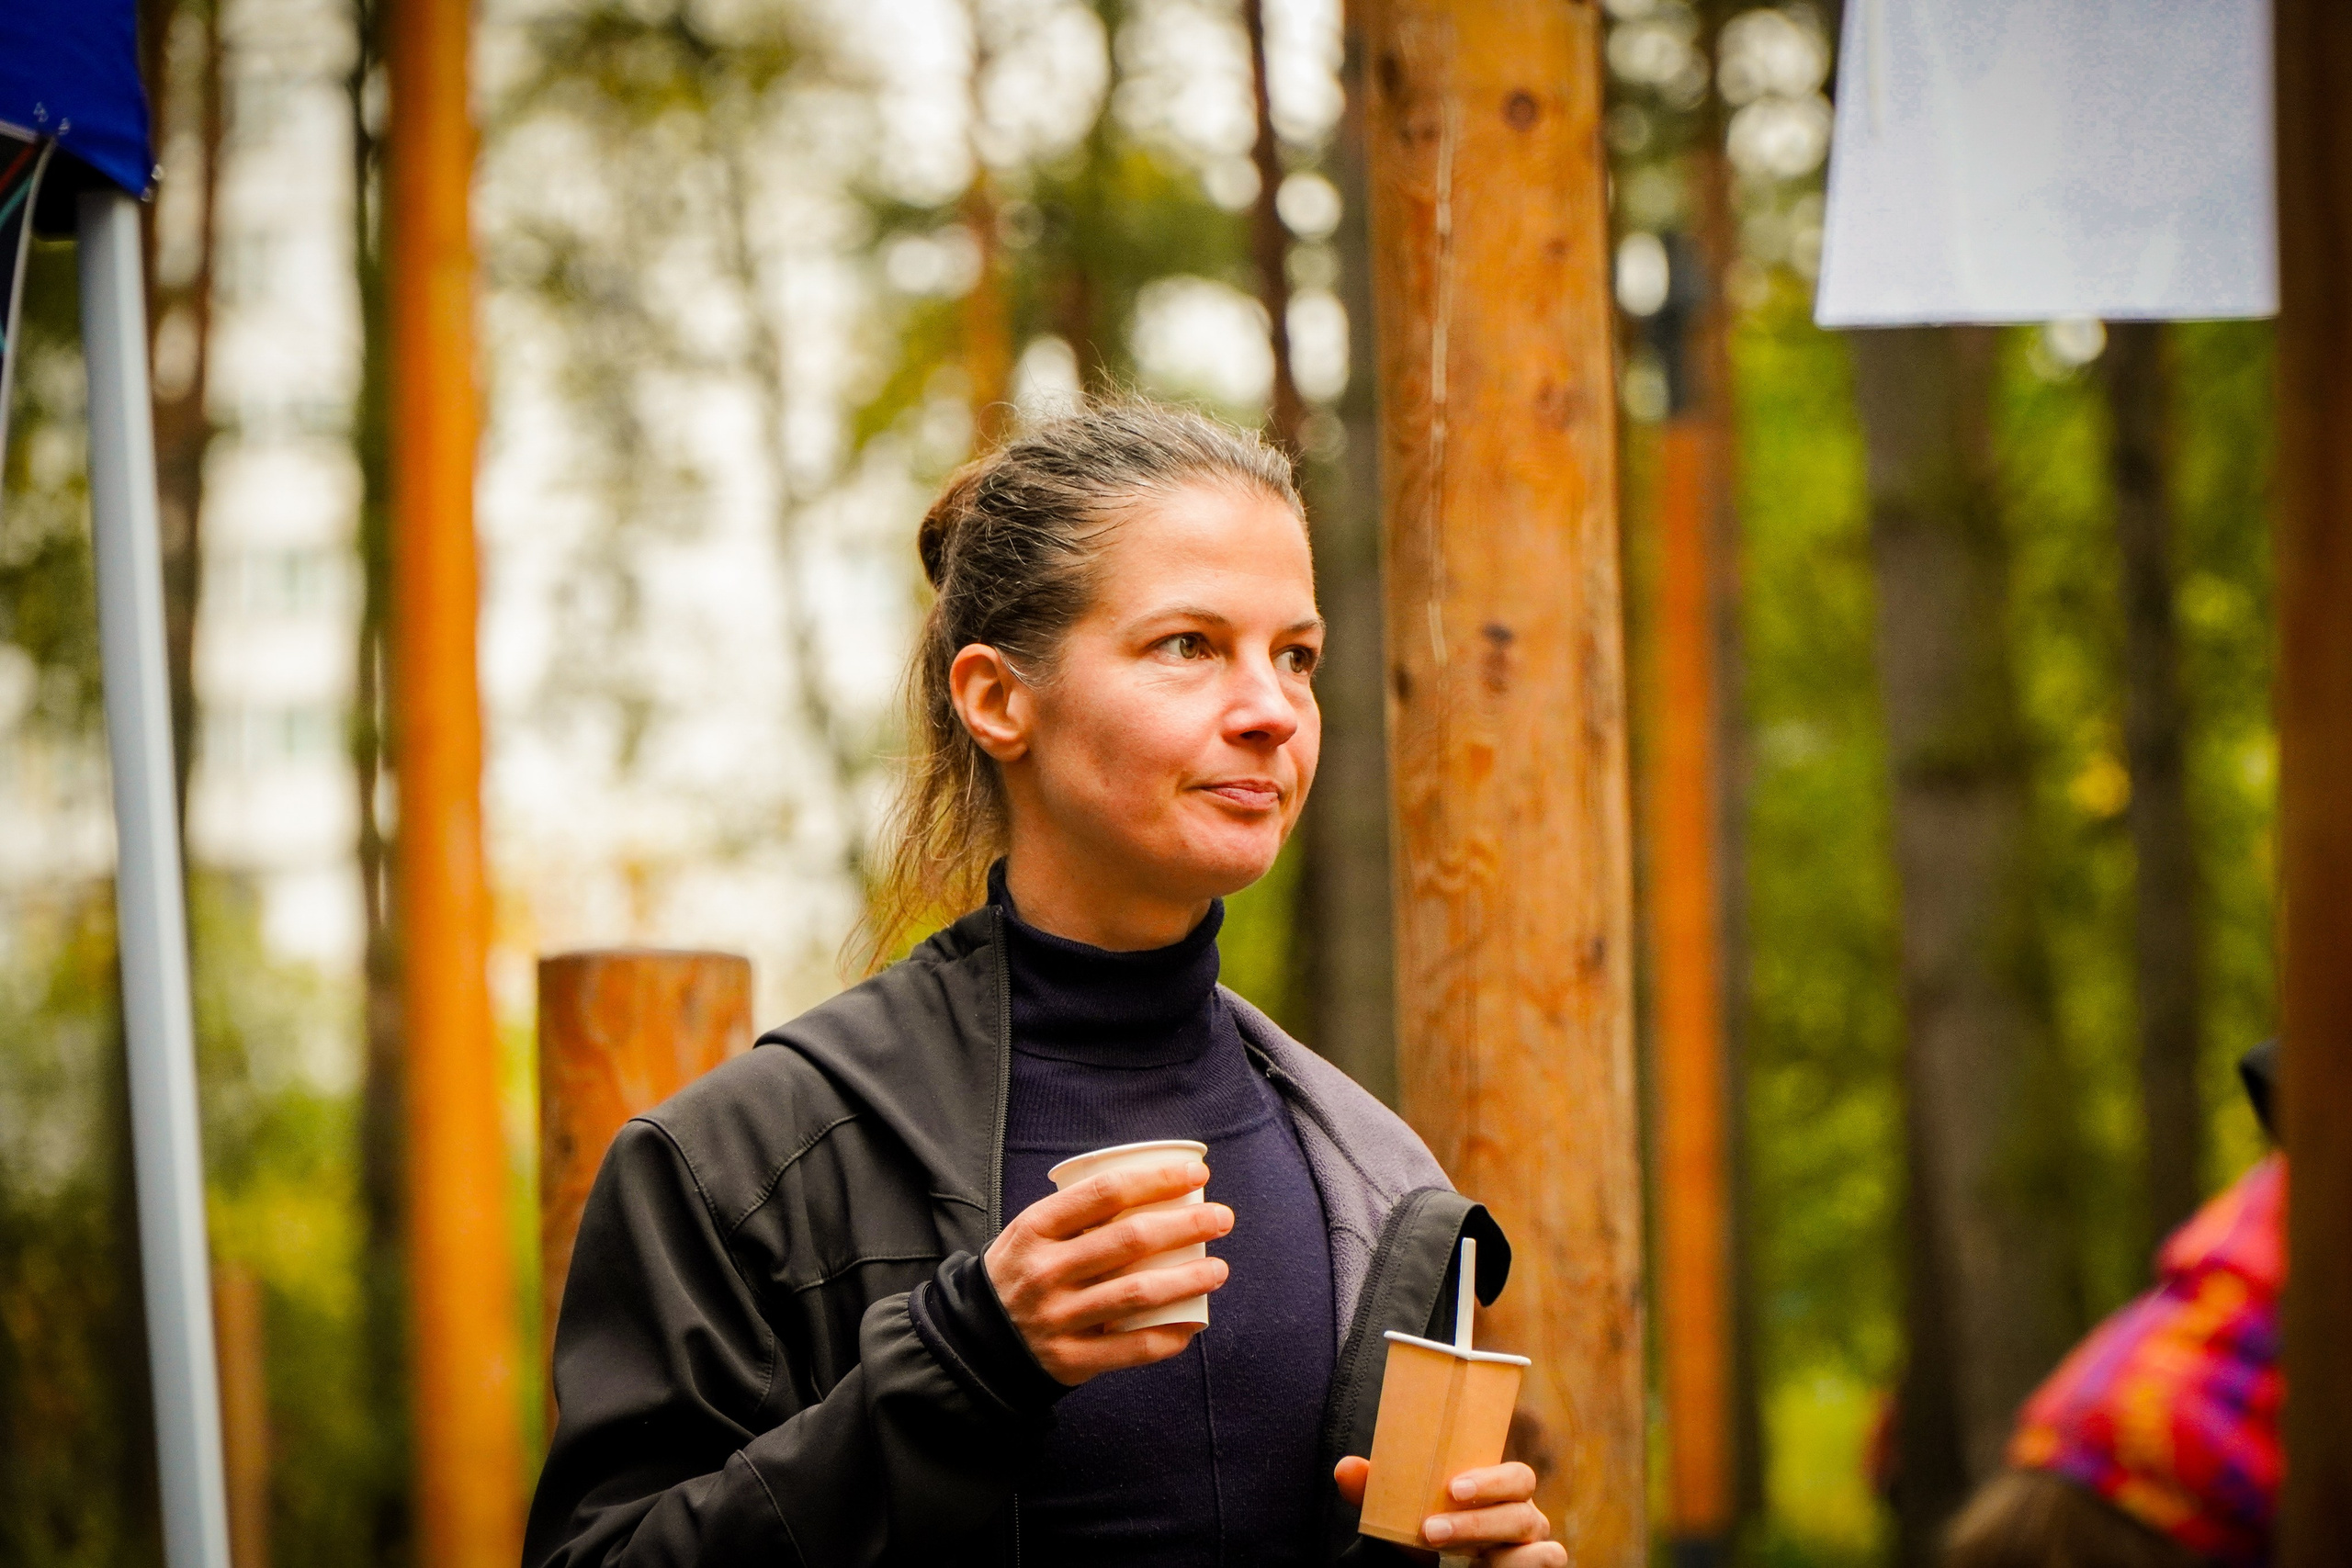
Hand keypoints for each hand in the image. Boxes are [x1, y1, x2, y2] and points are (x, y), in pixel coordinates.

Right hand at [984, 1157, 1232, 1385]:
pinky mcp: (1070, 1360)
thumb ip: (1079, 1216)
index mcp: (1036, 1229)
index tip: (1197, 1174)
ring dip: (1188, 1280)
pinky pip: (1130, 1348)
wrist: (975, 1340)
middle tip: (1222, 1218)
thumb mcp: (1032, 1234)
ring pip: (1137, 1295)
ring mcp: (1057, 1318)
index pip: (1105, 1193)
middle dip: (1187, 1226)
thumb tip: (1157, 1192)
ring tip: (1219, 1268)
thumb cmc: (1022, 1273)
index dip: (1157, 1179)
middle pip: (1129, 1241)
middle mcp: (1045, 1272)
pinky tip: (1194, 1323)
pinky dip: (1167, 1337)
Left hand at [1334, 1457, 1564, 1566]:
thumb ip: (1375, 1491)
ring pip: (1541, 1551)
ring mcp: (1535, 1551)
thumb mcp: (1401, 1514)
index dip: (1491, 1480)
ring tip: (1465, 1564)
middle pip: (1523, 1514)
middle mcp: (1526, 1519)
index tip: (1453, 1488)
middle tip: (1430, 1531)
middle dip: (1477, 1524)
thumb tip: (1345, 1469)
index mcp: (1502, 1492)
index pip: (1517, 1476)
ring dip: (1500, 1558)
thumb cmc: (1426, 1531)